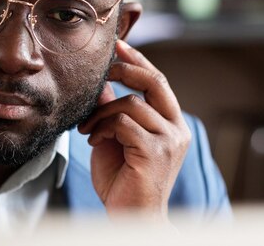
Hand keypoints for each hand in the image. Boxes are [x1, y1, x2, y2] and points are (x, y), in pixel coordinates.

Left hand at [77, 40, 190, 221]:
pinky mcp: (155, 153)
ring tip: (87, 128)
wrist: (131, 217)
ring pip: (131, 104)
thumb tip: (103, 83)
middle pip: (154, 82)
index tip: (118, 45)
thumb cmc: (124, 181)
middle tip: (102, 69)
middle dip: (125, 69)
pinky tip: (93, 140)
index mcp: (171, 124)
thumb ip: (114, 111)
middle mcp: (177, 129)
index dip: (138, 61)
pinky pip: (123, 124)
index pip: (157, 82)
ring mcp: (169, 141)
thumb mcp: (116, 138)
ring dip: (101, 112)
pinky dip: (102, 128)